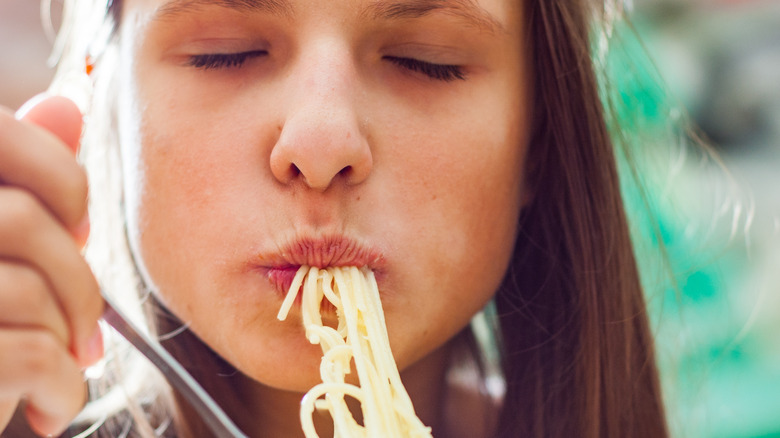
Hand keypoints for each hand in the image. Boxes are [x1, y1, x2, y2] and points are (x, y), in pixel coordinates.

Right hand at [0, 95, 103, 435]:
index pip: (5, 140)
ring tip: (60, 366)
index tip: (77, 232)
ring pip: (31, 288)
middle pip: (26, 220)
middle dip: (77, 280)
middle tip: (83, 326)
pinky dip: (62, 388)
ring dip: (69, 338)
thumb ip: (17, 180)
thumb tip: (63, 107)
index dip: (65, 185)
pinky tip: (50, 407)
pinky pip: (31, 355)